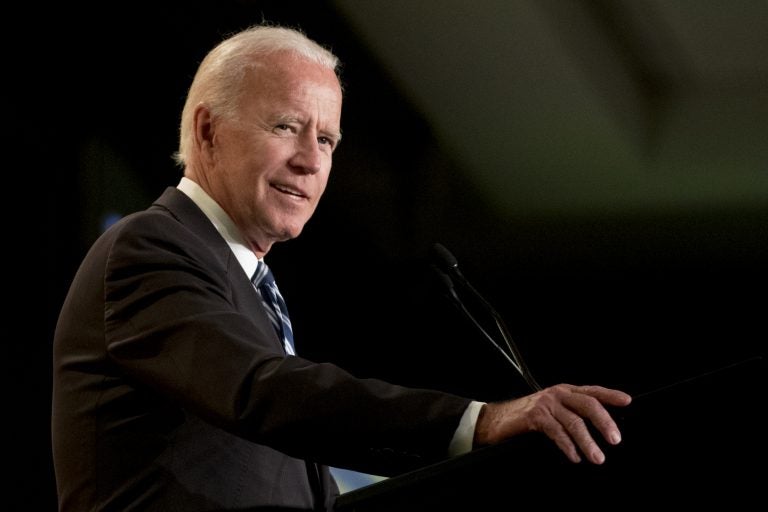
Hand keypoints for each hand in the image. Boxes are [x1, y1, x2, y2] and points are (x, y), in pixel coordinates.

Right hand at [473, 384, 631, 463]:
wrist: (496, 420)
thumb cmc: (527, 417)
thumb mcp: (553, 410)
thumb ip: (572, 414)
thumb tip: (599, 431)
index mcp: (565, 391)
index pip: (592, 391)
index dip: (610, 395)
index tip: (628, 401)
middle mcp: (557, 394)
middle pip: (588, 404)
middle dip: (604, 422)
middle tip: (615, 440)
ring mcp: (546, 404)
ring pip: (574, 422)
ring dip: (588, 442)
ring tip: (598, 458)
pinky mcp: (535, 417)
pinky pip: (557, 432)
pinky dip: (568, 446)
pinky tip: (575, 457)